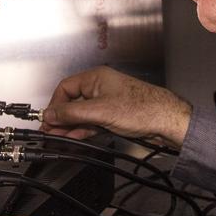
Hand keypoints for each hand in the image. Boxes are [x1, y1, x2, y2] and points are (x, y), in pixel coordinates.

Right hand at [41, 66, 192, 147]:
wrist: (166, 121)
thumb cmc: (143, 108)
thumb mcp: (100, 111)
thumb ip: (72, 113)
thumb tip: (51, 114)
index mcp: (96, 78)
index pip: (66, 88)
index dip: (55, 104)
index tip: (48, 119)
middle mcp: (101, 87)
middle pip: (72, 102)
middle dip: (61, 118)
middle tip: (50, 131)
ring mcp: (107, 102)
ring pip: (82, 114)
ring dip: (70, 126)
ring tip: (59, 137)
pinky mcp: (113, 116)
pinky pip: (92, 122)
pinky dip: (83, 130)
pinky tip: (75, 137)